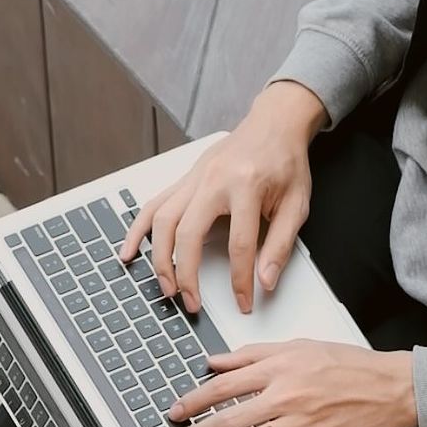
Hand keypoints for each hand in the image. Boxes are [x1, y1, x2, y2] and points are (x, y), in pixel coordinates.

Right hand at [119, 80, 327, 314]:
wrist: (274, 124)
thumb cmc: (286, 162)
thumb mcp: (296, 204)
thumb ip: (281, 244)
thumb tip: (265, 281)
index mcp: (246, 185)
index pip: (240, 244)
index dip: (240, 280)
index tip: (243, 302)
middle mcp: (213, 180)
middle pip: (188, 234)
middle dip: (185, 274)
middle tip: (191, 302)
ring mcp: (193, 178)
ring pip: (162, 220)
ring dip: (158, 258)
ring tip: (165, 287)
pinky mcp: (184, 179)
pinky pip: (153, 205)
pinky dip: (137, 230)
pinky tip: (129, 252)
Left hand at [170, 340, 417, 426]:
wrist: (394, 389)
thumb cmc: (352, 367)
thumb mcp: (300, 347)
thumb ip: (254, 354)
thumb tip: (216, 361)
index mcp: (280, 368)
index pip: (223, 385)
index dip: (194, 400)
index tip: (179, 409)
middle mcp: (287, 396)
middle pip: (229, 418)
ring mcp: (303, 425)